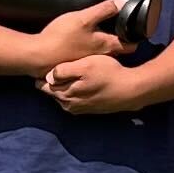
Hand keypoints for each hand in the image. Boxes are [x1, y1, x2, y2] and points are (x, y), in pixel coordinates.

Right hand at [23, 0, 130, 85]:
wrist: (38, 56)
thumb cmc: (61, 37)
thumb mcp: (83, 18)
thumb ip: (102, 10)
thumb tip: (118, 4)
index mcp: (106, 46)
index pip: (130, 46)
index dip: (136, 37)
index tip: (138, 28)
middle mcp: (101, 57)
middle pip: (118, 50)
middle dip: (122, 40)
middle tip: (122, 27)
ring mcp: (88, 61)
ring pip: (104, 53)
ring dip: (107, 44)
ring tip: (103, 31)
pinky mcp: (76, 61)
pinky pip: (90, 55)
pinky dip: (92, 49)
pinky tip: (84, 39)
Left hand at [36, 46, 153, 114]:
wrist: (131, 90)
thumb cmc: (108, 74)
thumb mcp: (85, 66)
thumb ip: (63, 71)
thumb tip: (47, 75)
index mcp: (64, 94)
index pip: (42, 86)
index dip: (42, 73)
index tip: (46, 62)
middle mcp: (68, 105)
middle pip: (52, 91)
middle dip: (52, 80)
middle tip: (57, 64)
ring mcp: (79, 109)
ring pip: (63, 96)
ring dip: (64, 86)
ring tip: (70, 72)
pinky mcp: (88, 109)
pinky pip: (74, 100)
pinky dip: (74, 91)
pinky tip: (82, 81)